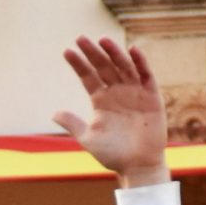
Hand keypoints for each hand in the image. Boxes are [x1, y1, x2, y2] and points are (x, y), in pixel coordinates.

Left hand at [54, 36, 166, 186]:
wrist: (138, 166)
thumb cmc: (113, 155)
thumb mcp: (89, 138)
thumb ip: (73, 124)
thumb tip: (54, 113)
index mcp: (101, 100)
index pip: (88, 76)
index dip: (79, 64)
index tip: (67, 52)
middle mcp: (117, 92)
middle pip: (104, 67)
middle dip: (93, 53)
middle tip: (80, 38)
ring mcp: (134, 93)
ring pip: (123, 67)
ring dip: (114, 53)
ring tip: (103, 40)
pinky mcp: (151, 97)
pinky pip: (146, 76)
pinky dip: (141, 63)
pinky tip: (133, 50)